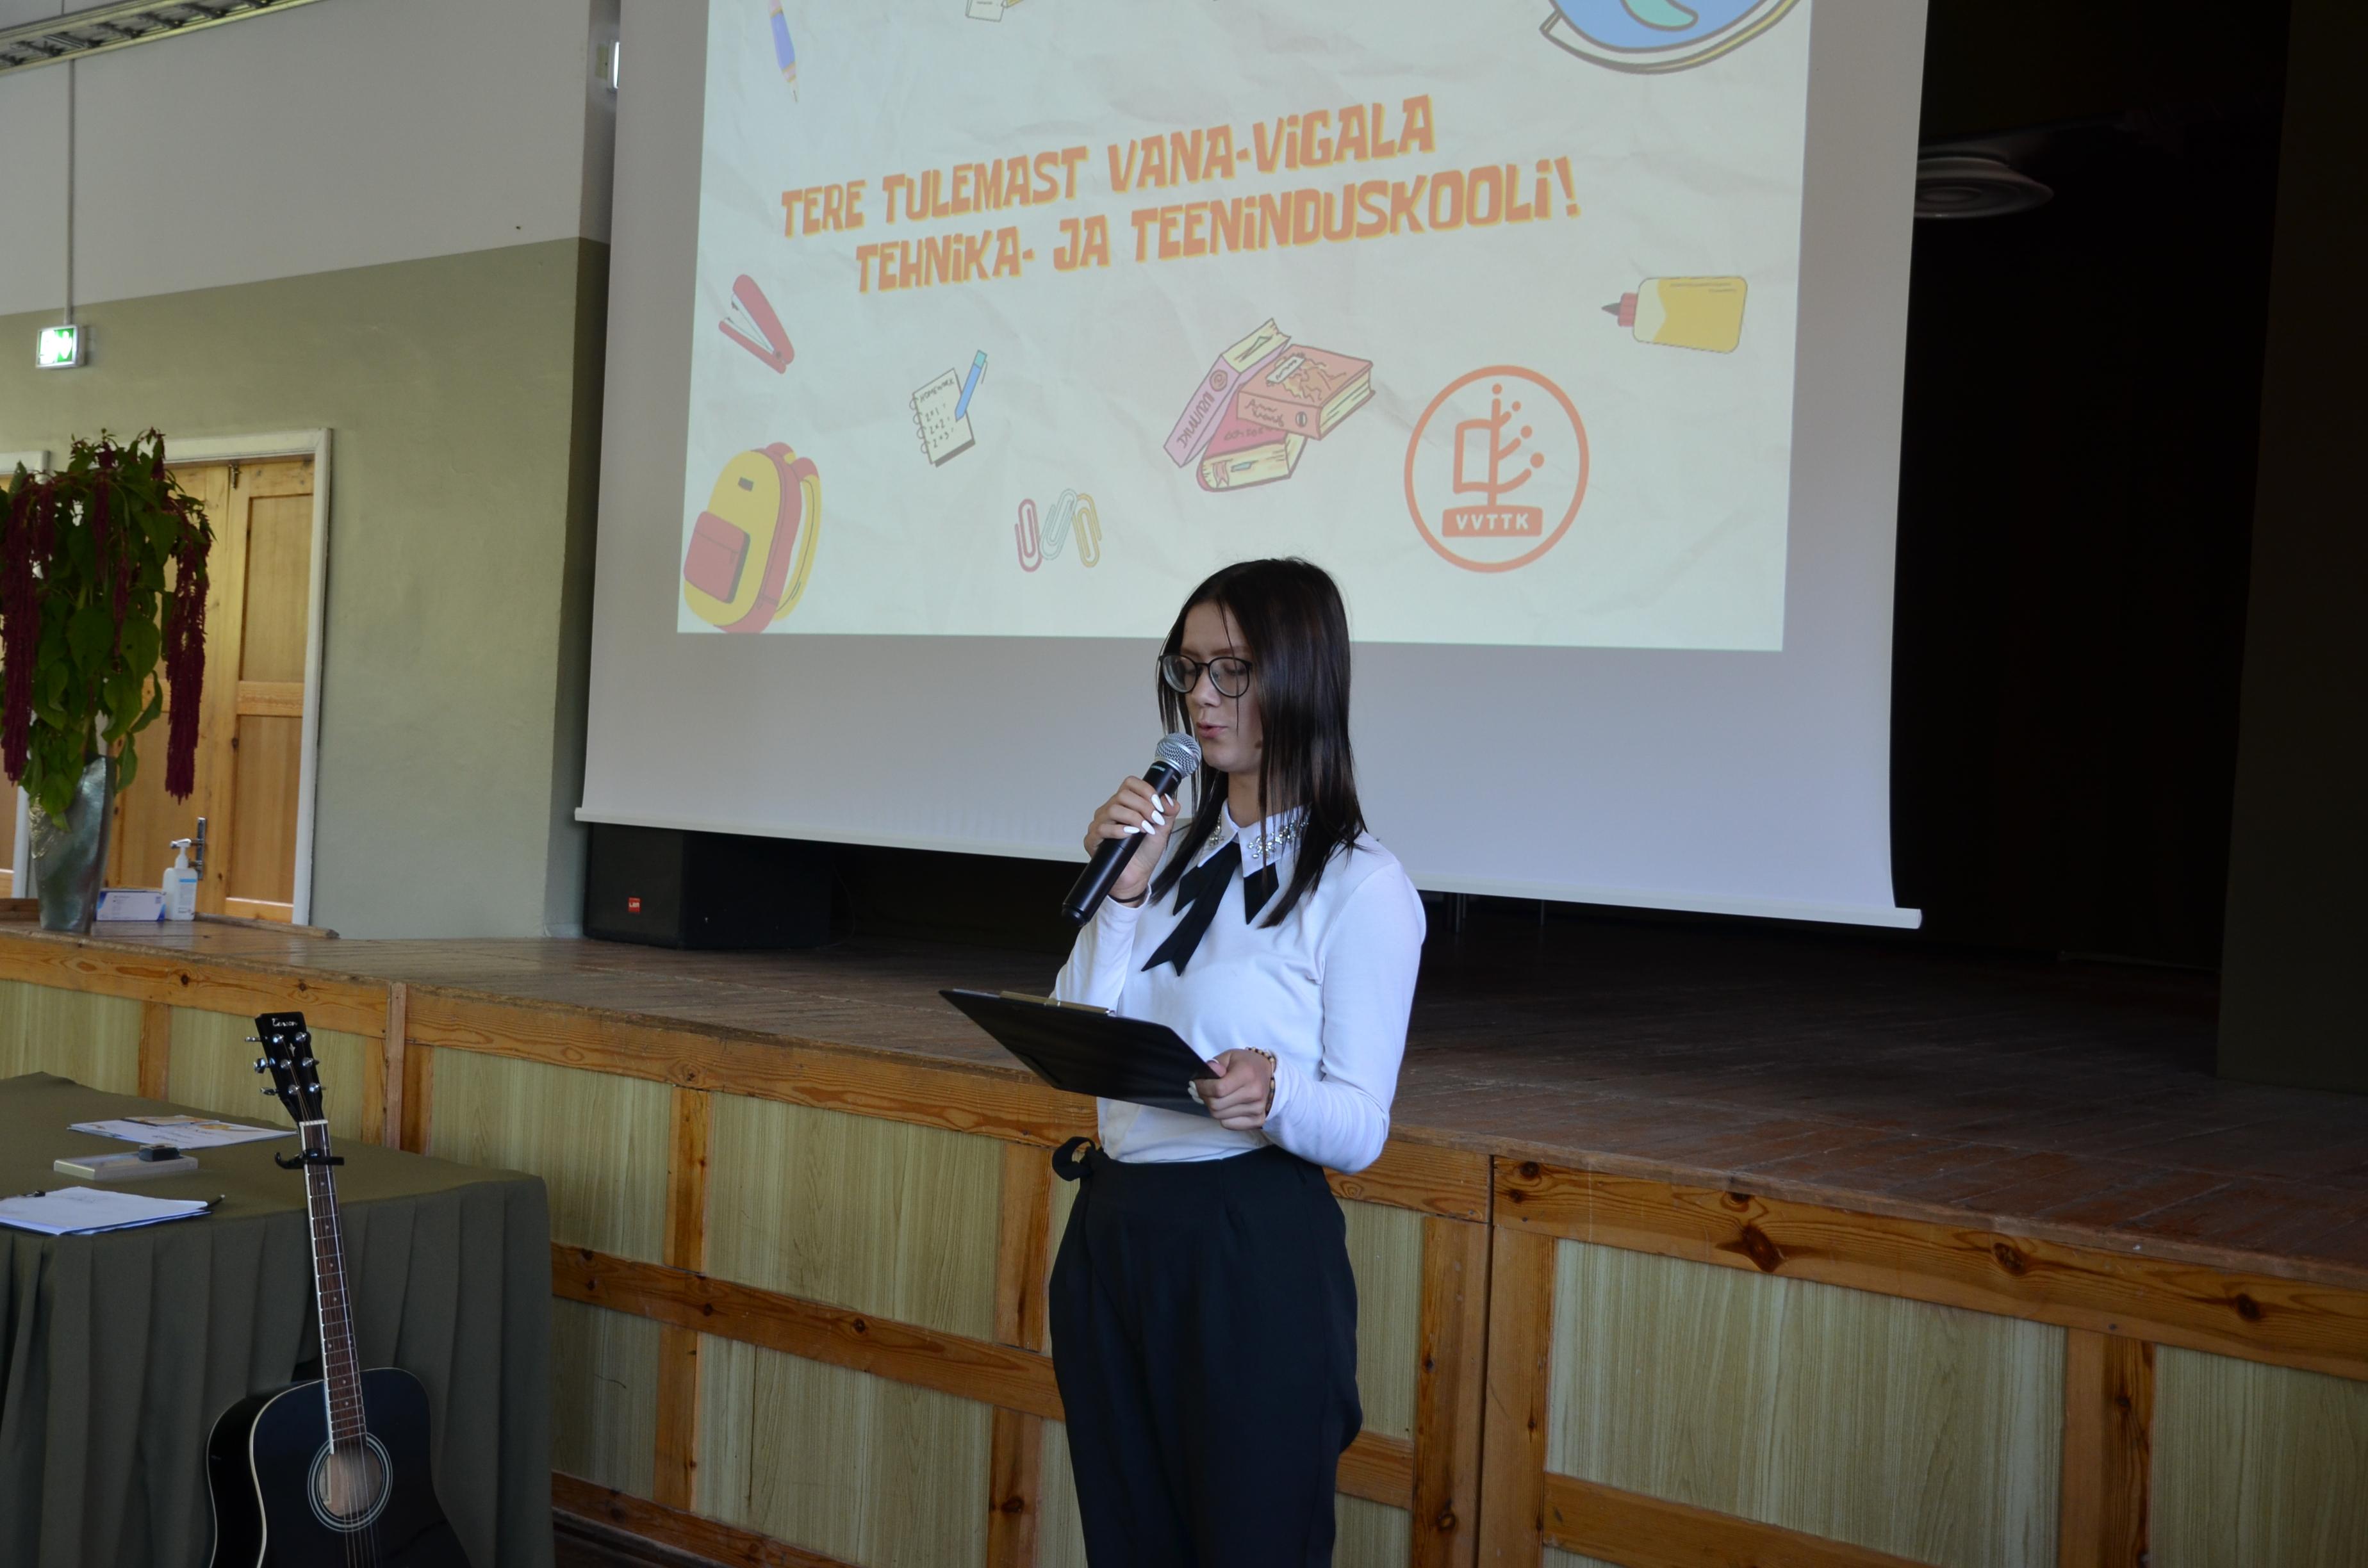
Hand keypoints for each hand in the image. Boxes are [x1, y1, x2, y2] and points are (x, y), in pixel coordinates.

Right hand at [1084, 776, 1177, 905]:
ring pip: (1113, 809)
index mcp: (1125, 804)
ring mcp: (1100, 824)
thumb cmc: (1145, 852)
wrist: (1137, 876)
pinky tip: (1131, 835)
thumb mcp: (1163, 829)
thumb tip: (1168, 800)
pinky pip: (1102, 828)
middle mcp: (1110, 810)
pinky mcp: (1093, 839)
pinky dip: (1119, 830)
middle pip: (1122, 795)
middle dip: (1143, 806)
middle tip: (1155, 820)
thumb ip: (1168, 812)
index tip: (1158, 804)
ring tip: (1145, 830)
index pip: (1130, 783)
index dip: (1145, 789)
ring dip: (1134, 818)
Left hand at [1193, 1049, 1274, 1130]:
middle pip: (1217, 1105)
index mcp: (1247, 1074)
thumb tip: (1209, 1070)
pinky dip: (1223, 1117)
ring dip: (1213, 1107)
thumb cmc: (1245, 1064)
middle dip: (1205, 1097)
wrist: (1266, 1073)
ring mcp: (1258, 1108)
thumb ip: (1216, 1064)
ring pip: (1220, 1116)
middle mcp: (1254, 1093)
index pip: (1218, 1089)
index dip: (1202, 1087)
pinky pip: (1229, 1125)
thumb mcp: (1229, 1056)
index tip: (1197, 1083)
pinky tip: (1226, 1106)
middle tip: (1203, 1090)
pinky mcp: (1258, 1120)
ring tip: (1216, 1097)